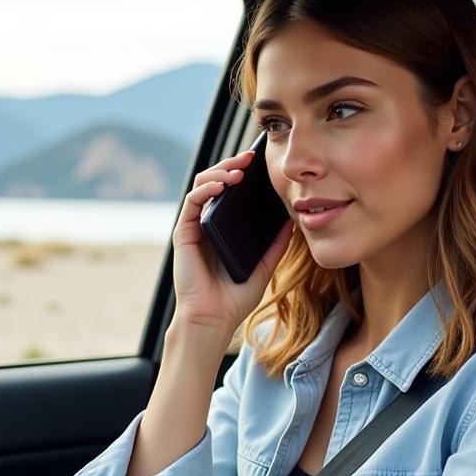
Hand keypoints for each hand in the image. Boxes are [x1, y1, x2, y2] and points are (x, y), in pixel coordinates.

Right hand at [171, 146, 294, 338]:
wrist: (214, 320)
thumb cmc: (235, 297)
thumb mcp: (265, 266)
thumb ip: (276, 245)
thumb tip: (291, 221)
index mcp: (225, 228)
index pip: (232, 191)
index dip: (244, 172)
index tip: (261, 162)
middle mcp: (208, 223)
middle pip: (216, 181)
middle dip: (233, 164)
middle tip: (251, 155)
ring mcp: (195, 226)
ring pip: (202, 185)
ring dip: (219, 171)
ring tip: (239, 170)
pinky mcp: (183, 233)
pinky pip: (192, 202)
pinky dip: (206, 189)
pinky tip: (222, 185)